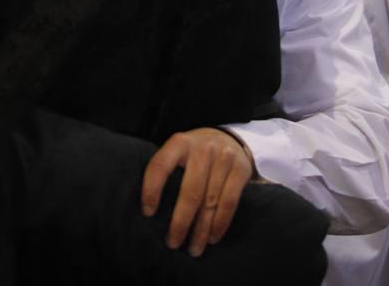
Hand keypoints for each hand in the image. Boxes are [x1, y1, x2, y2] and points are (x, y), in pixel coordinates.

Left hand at [141, 127, 257, 256]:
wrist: (228, 139)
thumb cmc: (194, 153)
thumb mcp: (178, 151)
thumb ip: (167, 170)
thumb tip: (149, 209)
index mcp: (179, 142)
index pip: (160, 166)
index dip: (151, 190)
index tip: (147, 213)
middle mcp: (202, 148)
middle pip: (190, 192)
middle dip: (180, 222)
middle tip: (172, 243)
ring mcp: (224, 158)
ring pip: (211, 202)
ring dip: (201, 230)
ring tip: (193, 248)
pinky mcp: (241, 169)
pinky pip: (230, 202)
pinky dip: (220, 224)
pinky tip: (212, 238)